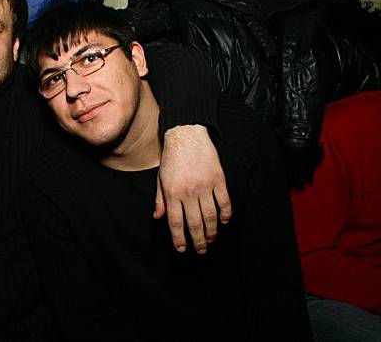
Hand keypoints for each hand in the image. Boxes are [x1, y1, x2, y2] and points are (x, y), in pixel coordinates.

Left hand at [154, 124, 230, 253]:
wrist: (186, 134)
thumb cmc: (172, 157)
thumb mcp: (160, 178)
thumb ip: (160, 199)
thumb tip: (158, 217)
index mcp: (172, 192)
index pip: (176, 222)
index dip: (179, 238)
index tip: (182, 248)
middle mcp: (189, 192)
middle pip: (195, 223)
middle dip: (198, 240)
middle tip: (200, 250)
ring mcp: (205, 186)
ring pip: (211, 216)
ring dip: (211, 232)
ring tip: (211, 240)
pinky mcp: (218, 179)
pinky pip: (224, 202)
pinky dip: (226, 214)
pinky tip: (224, 222)